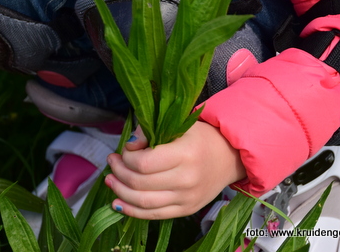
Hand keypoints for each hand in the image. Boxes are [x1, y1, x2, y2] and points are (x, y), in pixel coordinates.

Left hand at [105, 121, 245, 219]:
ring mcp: (186, 198)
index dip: (127, 157)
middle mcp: (187, 179)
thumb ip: (152, 130)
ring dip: (119, 191)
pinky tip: (117, 202)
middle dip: (119, 171)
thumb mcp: (180, 125)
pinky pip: (153, 215)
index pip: (144, 163)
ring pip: (142, 201)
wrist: (229, 158)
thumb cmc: (201, 138)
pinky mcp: (186, 210)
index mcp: (186, 154)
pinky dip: (131, 210)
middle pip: (140, 182)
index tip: (125, 149)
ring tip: (110, 179)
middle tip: (112, 161)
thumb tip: (129, 144)